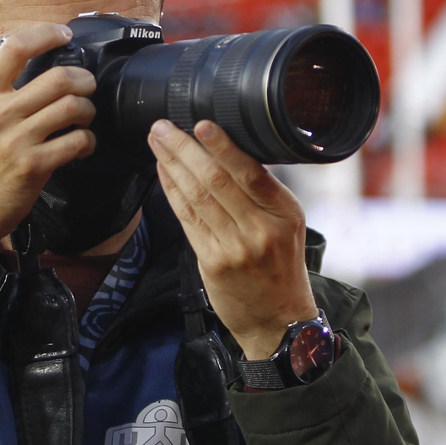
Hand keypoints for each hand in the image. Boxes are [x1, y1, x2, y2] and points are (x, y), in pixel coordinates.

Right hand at [0, 22, 98, 238]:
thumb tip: (30, 66)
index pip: (16, 47)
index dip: (46, 34)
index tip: (63, 35)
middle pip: (59, 77)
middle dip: (84, 80)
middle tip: (86, 86)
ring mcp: (16, 139)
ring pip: (73, 107)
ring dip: (88, 110)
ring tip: (84, 118)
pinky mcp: (33, 165)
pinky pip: (77, 141)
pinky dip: (88, 141)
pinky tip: (82, 145)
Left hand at [148, 119, 317, 359]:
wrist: (277, 321)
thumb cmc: (280, 266)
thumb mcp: (288, 225)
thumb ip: (263, 193)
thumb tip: (230, 151)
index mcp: (284, 212)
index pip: (250, 173)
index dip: (222, 147)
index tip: (201, 124)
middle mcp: (260, 229)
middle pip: (216, 180)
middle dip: (184, 149)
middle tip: (163, 127)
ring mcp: (234, 247)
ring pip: (196, 196)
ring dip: (172, 165)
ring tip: (157, 142)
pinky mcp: (212, 262)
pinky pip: (187, 219)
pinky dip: (171, 191)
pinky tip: (162, 172)